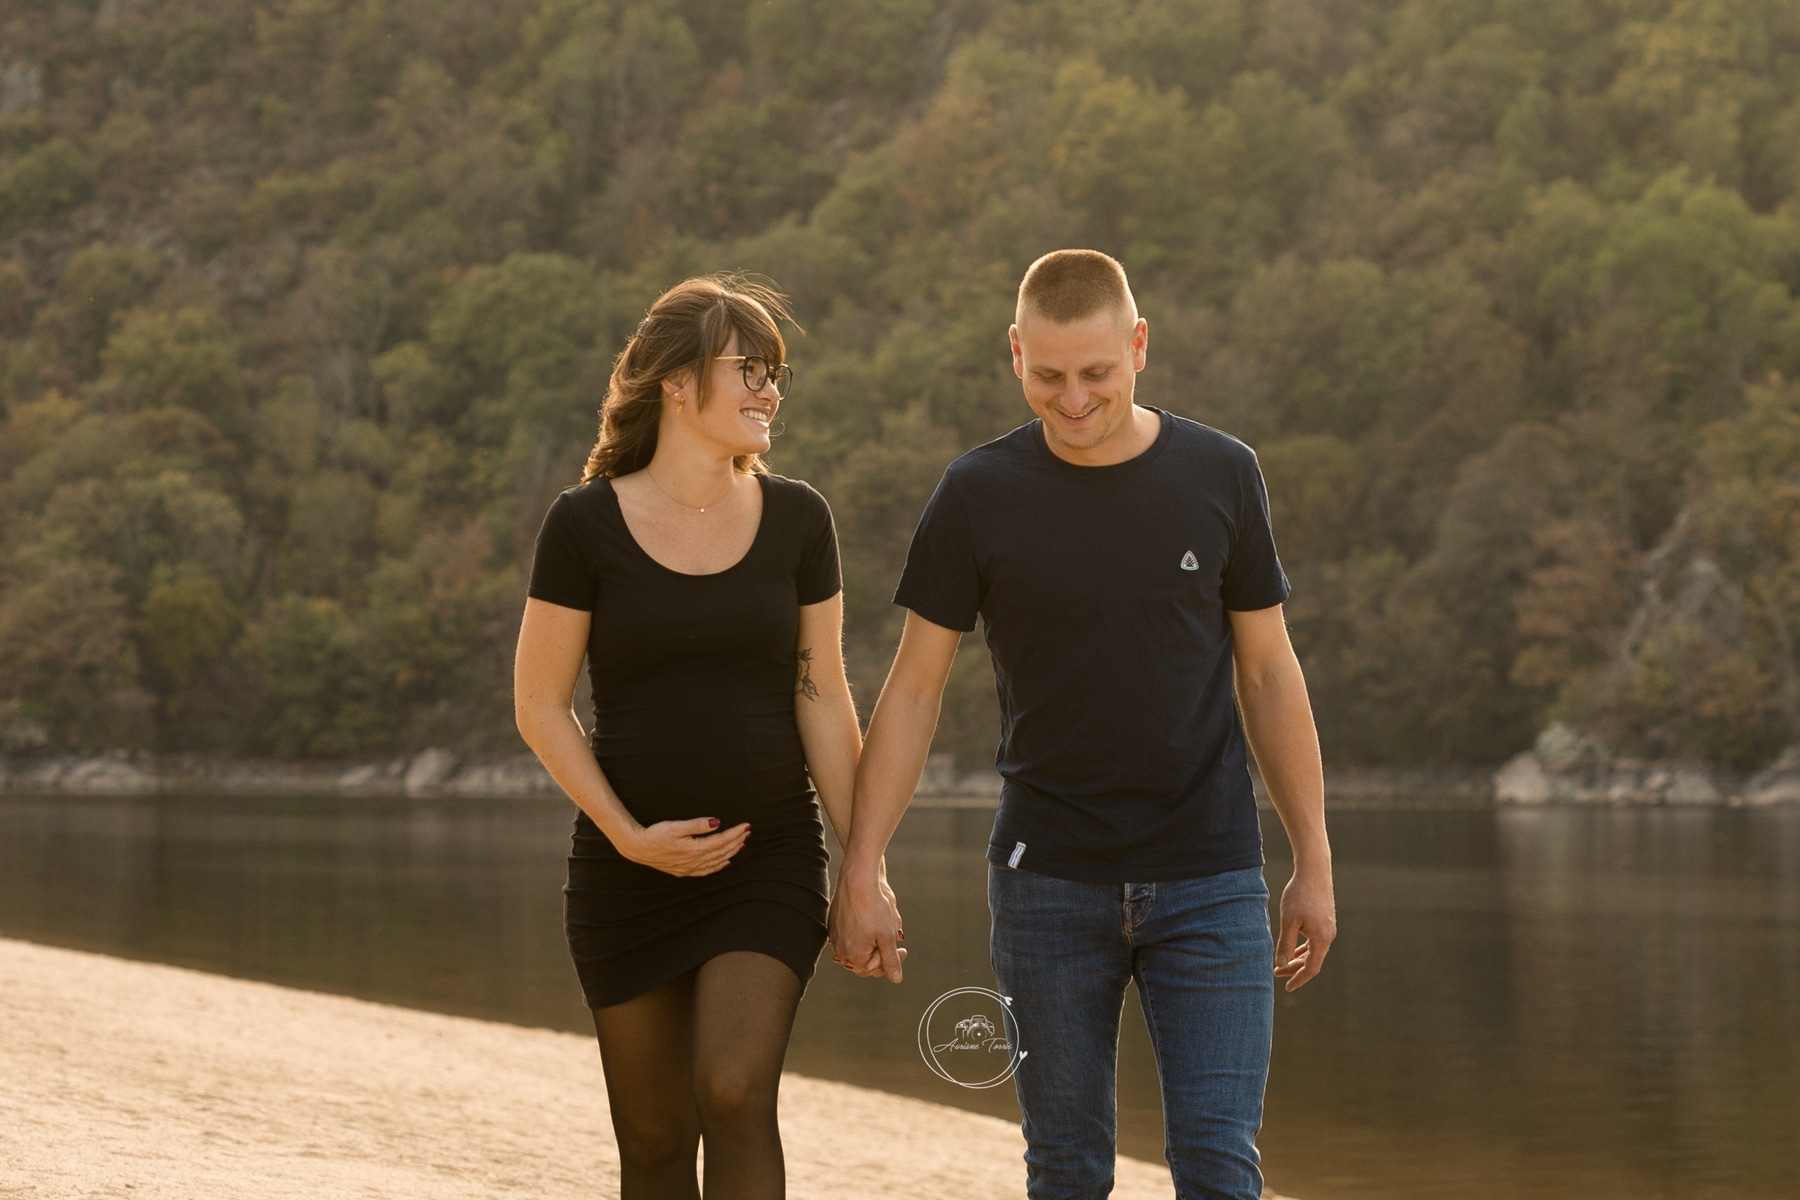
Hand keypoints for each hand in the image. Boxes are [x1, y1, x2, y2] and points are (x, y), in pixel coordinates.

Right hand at [621, 818, 749, 876]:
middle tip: (747, 832)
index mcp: (694, 849)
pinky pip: (706, 871)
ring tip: (741, 844)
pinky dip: (718, 867)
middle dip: (736, 841)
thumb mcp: (676, 826)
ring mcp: (690, 868)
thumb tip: (716, 823)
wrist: (637, 848)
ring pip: (717, 861)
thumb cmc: (655, 835)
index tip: (746, 826)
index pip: (721, 840)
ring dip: (730, 853)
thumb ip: (697, 825)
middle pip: (722, 851)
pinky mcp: (684, 871)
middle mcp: (695, 861)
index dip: (735, 833)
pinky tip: (725, 863)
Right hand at [827, 860, 906, 982]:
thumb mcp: (888, 936)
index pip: (876, 969)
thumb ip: (890, 960)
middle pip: (866, 959)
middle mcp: (841, 949)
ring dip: (874, 938)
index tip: (902, 950)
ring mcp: (836, 936)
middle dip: (882, 949)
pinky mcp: (835, 923)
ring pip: (860, 945)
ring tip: (884, 923)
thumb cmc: (873, 905)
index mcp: (854, 955)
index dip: (892, 961)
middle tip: (895, 938)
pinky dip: (863, 929)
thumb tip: (896, 979)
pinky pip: (851, 934)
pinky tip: (872, 917)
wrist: (858, 878)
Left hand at [1274, 863, 1335, 990]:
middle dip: (1295, 969)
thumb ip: (1285, 944)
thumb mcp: (1288, 921)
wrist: (1314, 872)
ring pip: (1314, 952)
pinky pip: (1315, 942)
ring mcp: (1328, 929)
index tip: (1287, 987)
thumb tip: (1281, 965)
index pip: (1312, 968)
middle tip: (1276, 973)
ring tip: (1282, 964)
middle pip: (1313, 961)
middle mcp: (1328, 936)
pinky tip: (1293, 950)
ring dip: (1298, 959)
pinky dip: (1304, 948)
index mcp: (1321, 939)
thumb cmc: (1299, 895)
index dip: (1299, 979)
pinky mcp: (1325, 922)